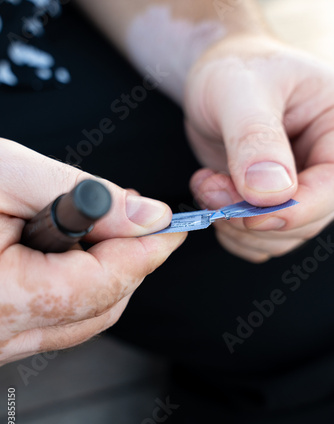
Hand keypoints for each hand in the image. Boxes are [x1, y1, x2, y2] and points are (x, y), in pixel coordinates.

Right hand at [0, 139, 185, 364]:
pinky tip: (74, 251)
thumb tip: (148, 216)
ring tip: (106, 227)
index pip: (102, 285)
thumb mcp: (2, 175)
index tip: (174, 226)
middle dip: (131, 263)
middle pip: (101, 307)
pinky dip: (78, 286)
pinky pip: (56, 320)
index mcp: (1, 300)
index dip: (146, 252)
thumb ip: (80, 193)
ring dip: (107, 274)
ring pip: (82, 318)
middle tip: (141, 220)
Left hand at [184, 34, 333, 261]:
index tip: (251, 215)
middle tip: (212, 190)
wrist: (219, 79)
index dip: (295, 211)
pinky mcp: (272, 203)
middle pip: (307, 220)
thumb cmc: (235, 70)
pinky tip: (212, 199)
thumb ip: (255, 138)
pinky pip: (260, 239)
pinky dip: (232, 232)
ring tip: (207, 186)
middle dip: (253, 218)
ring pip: (280, 236)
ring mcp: (298, 187)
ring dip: (236, 226)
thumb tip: (272, 192)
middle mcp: (323, 163)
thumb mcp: (241, 90)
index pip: (333, 186)